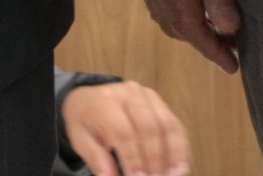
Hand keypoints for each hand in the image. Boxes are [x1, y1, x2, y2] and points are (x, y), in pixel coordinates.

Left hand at [61, 74, 190, 175]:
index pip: (124, 131)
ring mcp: (147, 95)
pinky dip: (180, 147)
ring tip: (176, 174)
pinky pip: (175, 124)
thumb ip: (97, 159)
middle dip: (156, 159)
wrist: (88, 98)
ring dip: (174, 153)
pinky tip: (181, 165)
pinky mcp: (160, 102)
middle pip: (149, 127)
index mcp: (105, 102)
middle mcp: (129, 93)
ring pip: (167, 124)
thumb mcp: (81, 141)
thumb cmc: (84, 122)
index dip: (134, 158)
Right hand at [121, 0, 241, 71]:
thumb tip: (227, 28)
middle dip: (200, 39)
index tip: (232, 64)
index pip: (188, 22)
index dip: (210, 48)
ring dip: (184, 23)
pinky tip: (190, 2)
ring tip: (214, 31)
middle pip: (170, 21)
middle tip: (229, 48)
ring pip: (157, 8)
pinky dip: (170, 4)